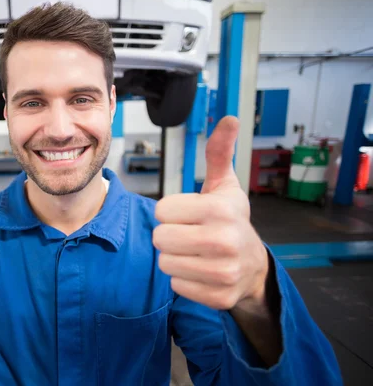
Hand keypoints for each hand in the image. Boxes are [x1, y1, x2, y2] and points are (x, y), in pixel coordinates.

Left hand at [153, 116, 268, 310]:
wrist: (253, 266)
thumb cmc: (230, 220)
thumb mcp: (225, 186)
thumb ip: (219, 153)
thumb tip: (228, 117)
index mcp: (220, 209)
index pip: (162, 211)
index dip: (171, 213)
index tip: (190, 215)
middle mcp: (225, 240)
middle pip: (160, 238)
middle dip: (170, 236)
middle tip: (190, 235)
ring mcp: (224, 272)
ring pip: (165, 263)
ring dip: (175, 258)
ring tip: (196, 253)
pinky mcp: (219, 296)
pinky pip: (176, 286)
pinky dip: (184, 280)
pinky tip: (201, 271)